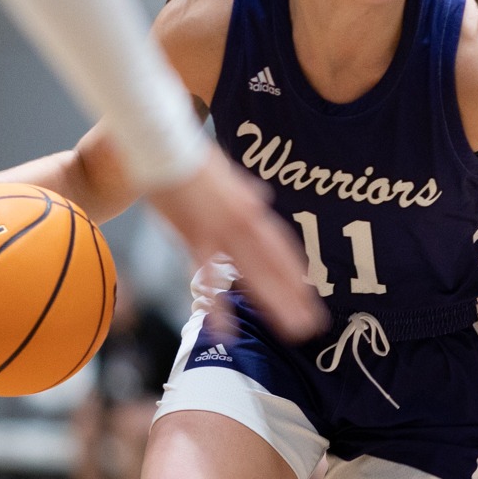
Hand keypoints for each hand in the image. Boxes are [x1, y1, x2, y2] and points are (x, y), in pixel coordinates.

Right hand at [147, 147, 326, 340]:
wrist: (164, 145)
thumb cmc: (190, 158)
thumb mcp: (227, 174)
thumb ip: (245, 190)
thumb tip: (260, 196)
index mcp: (252, 208)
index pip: (281, 247)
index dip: (294, 272)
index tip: (308, 294)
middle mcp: (244, 222)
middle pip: (276, 267)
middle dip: (296, 297)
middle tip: (313, 326)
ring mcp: (221, 233)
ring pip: (255, 276)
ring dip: (275, 305)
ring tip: (292, 332)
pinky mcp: (194, 240)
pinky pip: (210, 280)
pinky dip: (219, 309)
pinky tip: (227, 333)